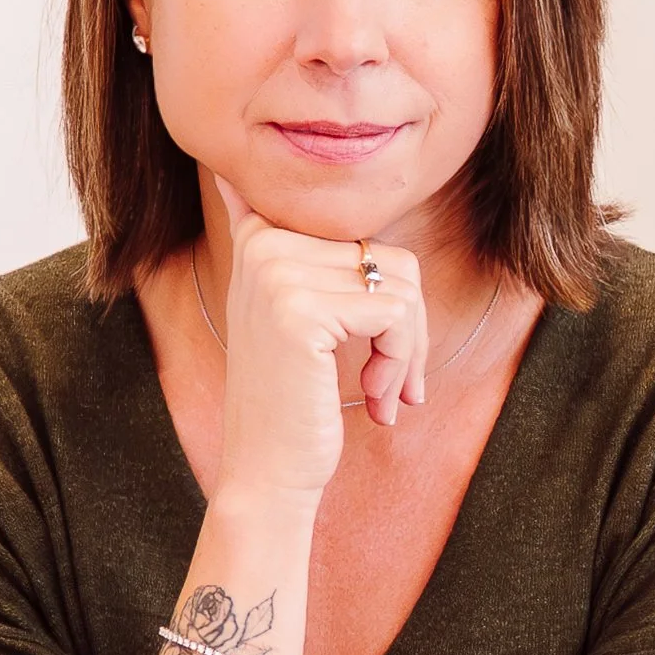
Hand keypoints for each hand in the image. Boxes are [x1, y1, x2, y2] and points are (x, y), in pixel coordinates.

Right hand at [212, 176, 429, 502]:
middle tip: (393, 383)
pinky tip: (374, 401)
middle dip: (407, 328)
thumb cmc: (293, 402)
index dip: (383, 295)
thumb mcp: (288, 315)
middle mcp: (263, 245)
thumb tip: (245, 181)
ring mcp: (278, 275)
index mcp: (260, 237)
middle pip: (390, 258)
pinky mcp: (301, 311)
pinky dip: (400, 362)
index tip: (366, 350)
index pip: (363, 233)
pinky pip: (395, 312)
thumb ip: (291, 252)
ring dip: (408, 349)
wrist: (267, 473)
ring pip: (401, 284)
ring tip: (383, 393)